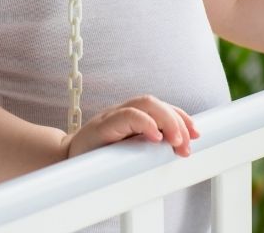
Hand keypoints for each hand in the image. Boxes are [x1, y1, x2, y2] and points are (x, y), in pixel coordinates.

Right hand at [62, 94, 199, 159]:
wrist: (66, 161)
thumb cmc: (98, 157)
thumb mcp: (128, 151)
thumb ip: (147, 147)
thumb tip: (177, 150)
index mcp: (131, 117)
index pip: (161, 107)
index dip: (181, 117)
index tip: (197, 134)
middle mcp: (122, 112)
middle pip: (154, 102)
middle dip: (177, 120)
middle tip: (187, 145)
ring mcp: (112, 116)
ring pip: (144, 104)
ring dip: (167, 120)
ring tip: (176, 141)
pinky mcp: (102, 126)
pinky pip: (126, 116)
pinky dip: (145, 123)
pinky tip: (155, 136)